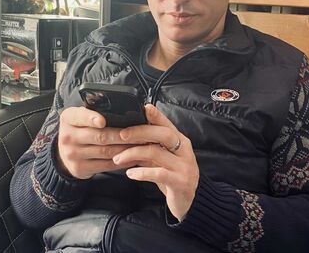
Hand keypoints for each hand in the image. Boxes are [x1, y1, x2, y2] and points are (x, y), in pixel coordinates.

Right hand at [57, 106, 136, 178]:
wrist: (63, 153)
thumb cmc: (79, 129)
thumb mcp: (80, 116)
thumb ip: (94, 111)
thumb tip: (121, 109)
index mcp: (68, 118)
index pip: (80, 116)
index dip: (92, 118)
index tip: (103, 121)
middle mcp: (68, 136)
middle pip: (99, 136)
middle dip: (121, 135)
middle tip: (139, 133)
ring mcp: (73, 154)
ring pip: (105, 151)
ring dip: (125, 148)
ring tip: (140, 144)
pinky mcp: (80, 168)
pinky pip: (105, 165)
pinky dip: (121, 161)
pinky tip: (132, 157)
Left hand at [112, 104, 198, 220]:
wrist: (190, 201)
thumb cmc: (173, 175)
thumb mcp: (164, 158)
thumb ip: (151, 146)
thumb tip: (129, 134)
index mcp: (180, 141)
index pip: (167, 124)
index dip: (157, 115)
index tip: (144, 107)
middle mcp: (184, 150)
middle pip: (163, 134)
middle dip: (140, 132)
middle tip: (122, 135)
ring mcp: (183, 166)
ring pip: (156, 153)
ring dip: (133, 154)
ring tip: (118, 158)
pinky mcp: (180, 182)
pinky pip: (158, 173)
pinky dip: (141, 172)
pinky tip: (130, 174)